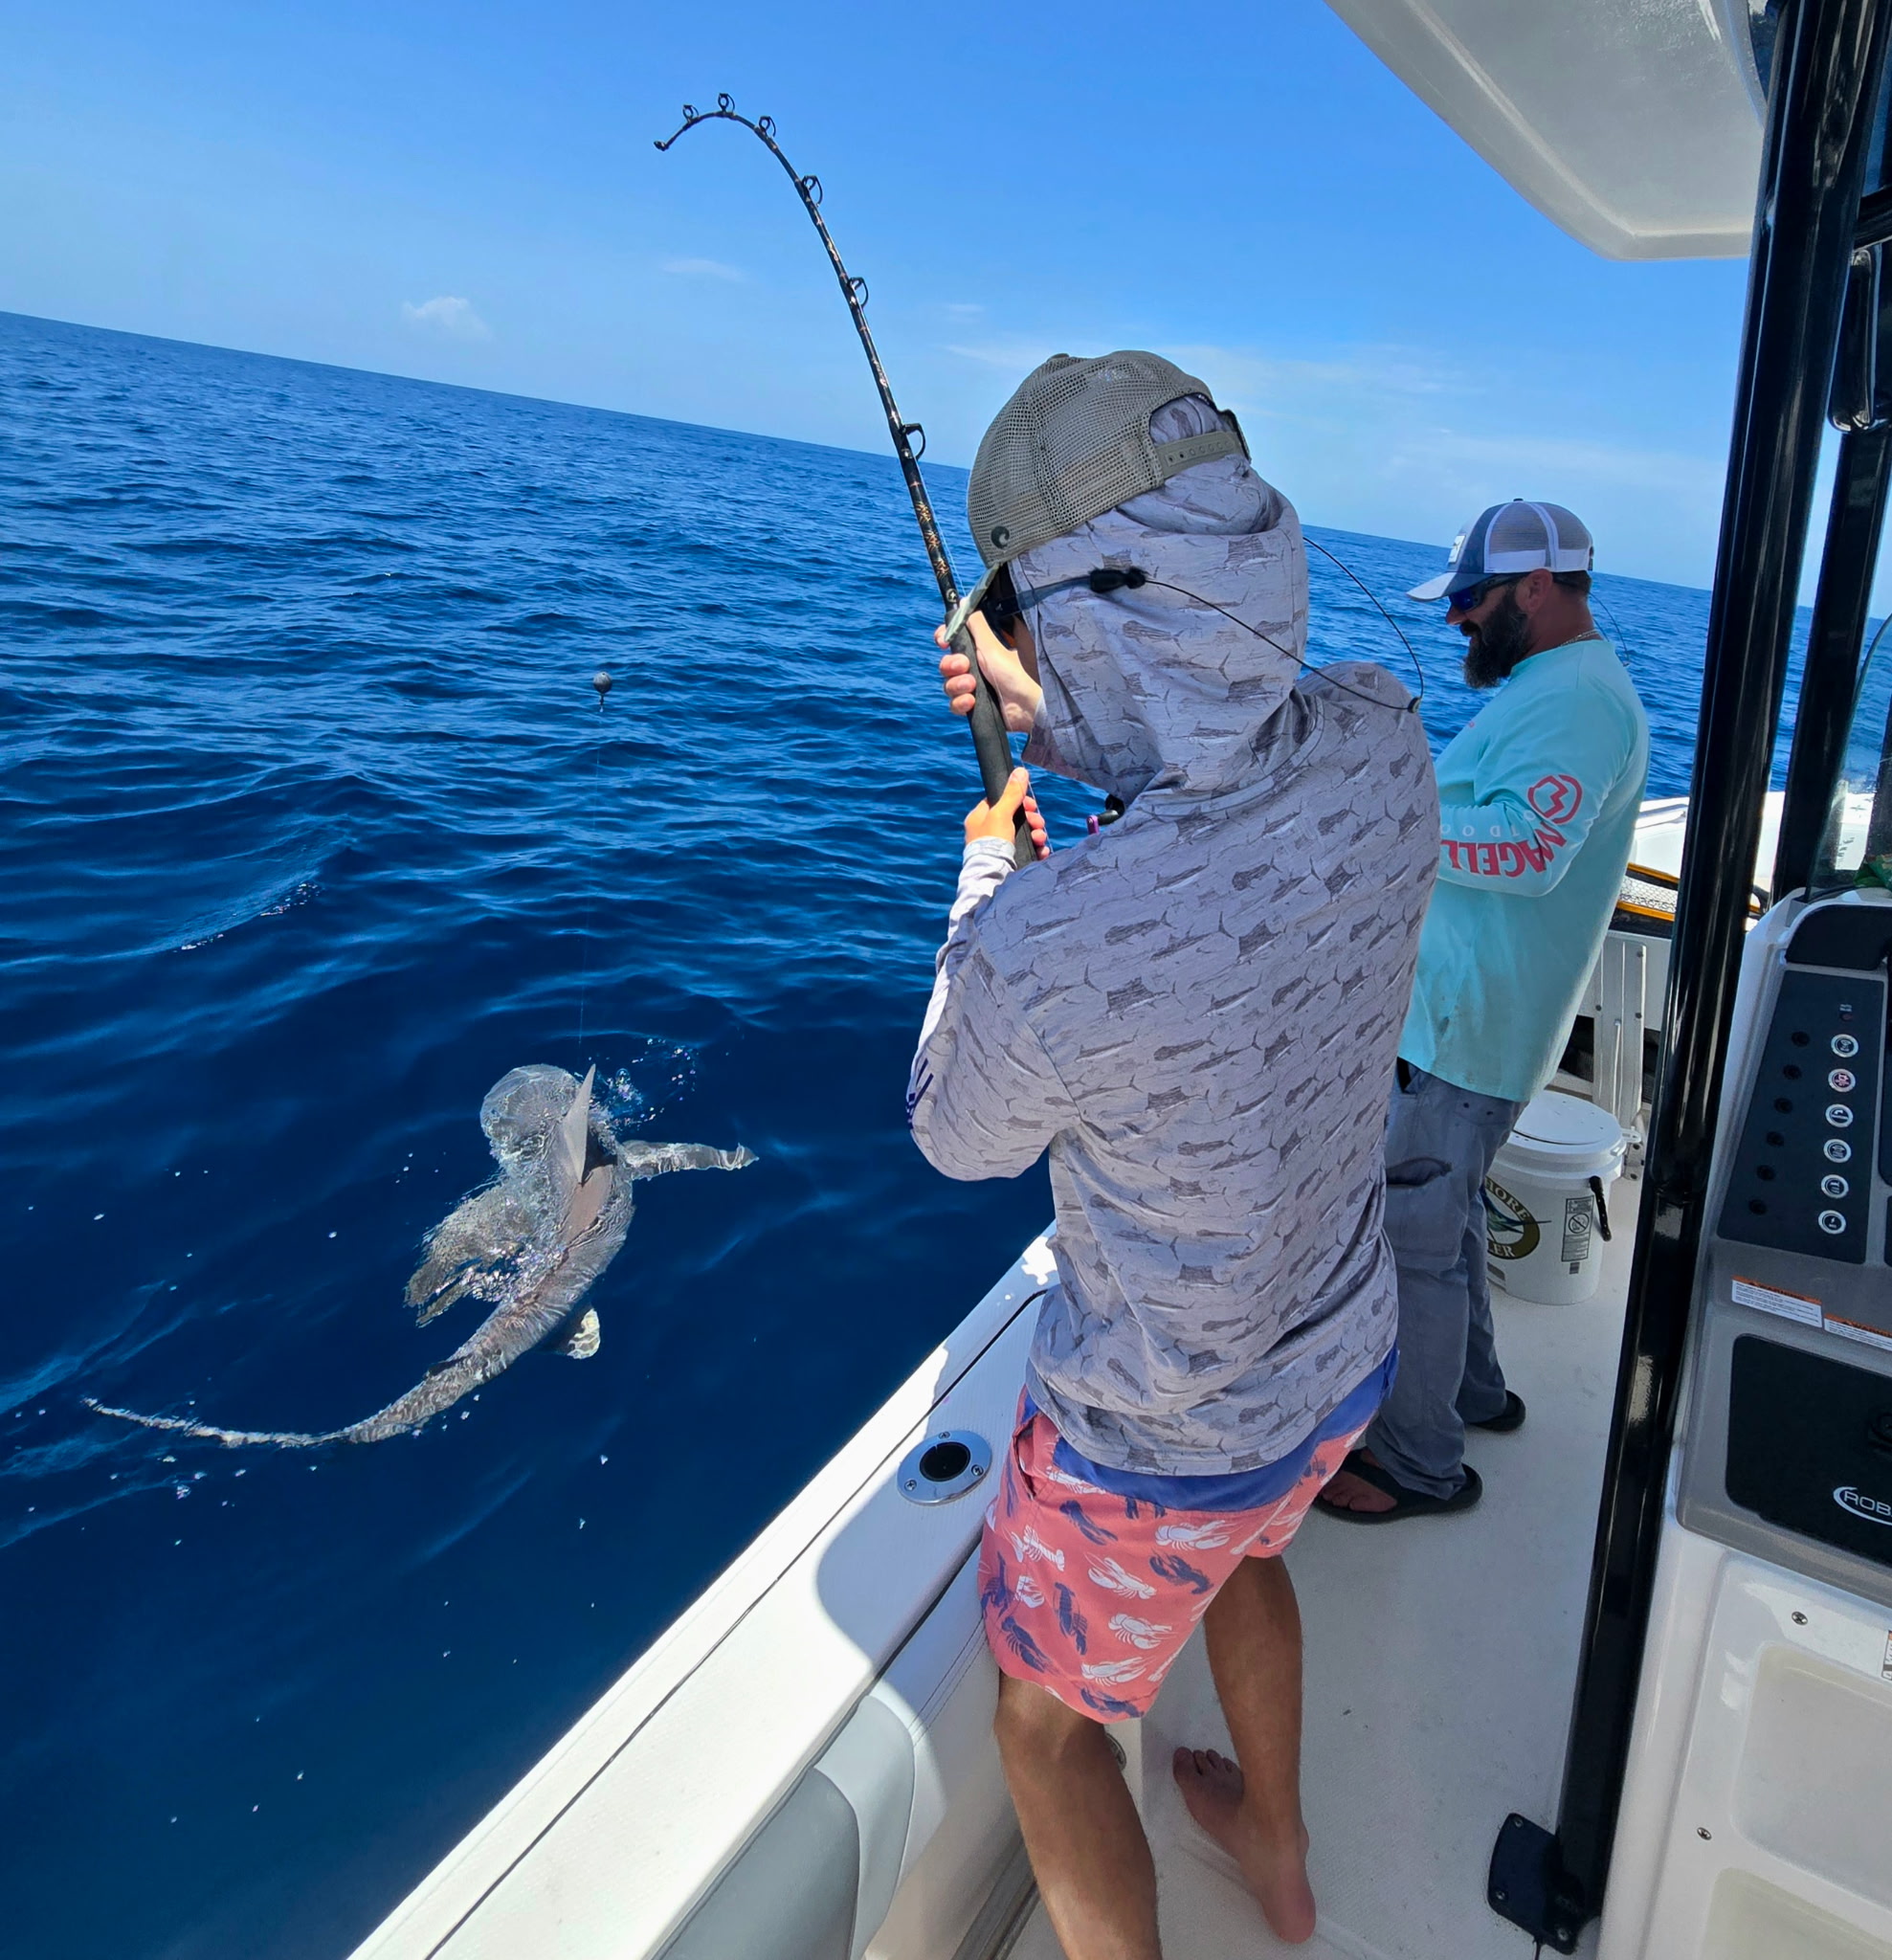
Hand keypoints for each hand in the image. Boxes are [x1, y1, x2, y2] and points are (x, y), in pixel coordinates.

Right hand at [936, 611, 1042, 733]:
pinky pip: (954, 704)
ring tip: (972, 685)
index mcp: (981, 648)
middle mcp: (977, 666)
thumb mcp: (992, 645)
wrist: (1027, 706)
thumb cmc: (1016, 672)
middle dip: (951, 665)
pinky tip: (971, 701)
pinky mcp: (975, 706)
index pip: (953, 639)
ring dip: (956, 684)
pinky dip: (960, 703)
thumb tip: (963, 601)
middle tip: (964, 666)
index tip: (943, 641)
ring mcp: (975, 686)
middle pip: (946, 663)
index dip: (944, 638)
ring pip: (948, 684)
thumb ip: (975, 623)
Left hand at [965, 768, 1049, 859]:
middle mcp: (987, 832)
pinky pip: (1028, 850)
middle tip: (1038, 822)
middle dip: (1031, 819)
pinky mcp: (1010, 860)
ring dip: (1037, 833)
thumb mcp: (1001, 813)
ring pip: (1024, 833)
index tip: (1030, 804)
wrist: (993, 877)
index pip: (1000, 801)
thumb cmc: (992, 843)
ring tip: (1039, 838)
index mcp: (979, 819)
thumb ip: (1011, 794)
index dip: (1018, 800)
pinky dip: (1037, 848)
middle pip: (1015, 818)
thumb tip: (1020, 771)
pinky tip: (1041, 850)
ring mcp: (999, 848)